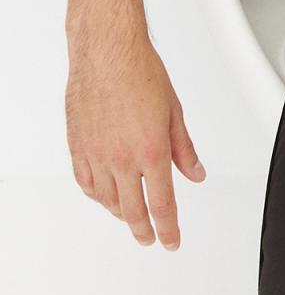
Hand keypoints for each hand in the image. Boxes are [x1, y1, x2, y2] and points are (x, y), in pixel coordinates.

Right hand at [65, 22, 205, 249]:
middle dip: (145, 230)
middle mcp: (122, 159)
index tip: (172, 241)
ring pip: (108, 201)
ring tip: (132, 219)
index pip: (162, 205)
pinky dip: (98, 197)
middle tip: (152, 239)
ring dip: (122, 215)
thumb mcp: (174, 111)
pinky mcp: (78, 148)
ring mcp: (97, 155)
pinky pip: (87, 184)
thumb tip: (196, 173)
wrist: (107, 53)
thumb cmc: (140, 73)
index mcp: (151, 151)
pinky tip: (105, 198)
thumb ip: (184, 148)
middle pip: (133, 211)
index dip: (168, 229)